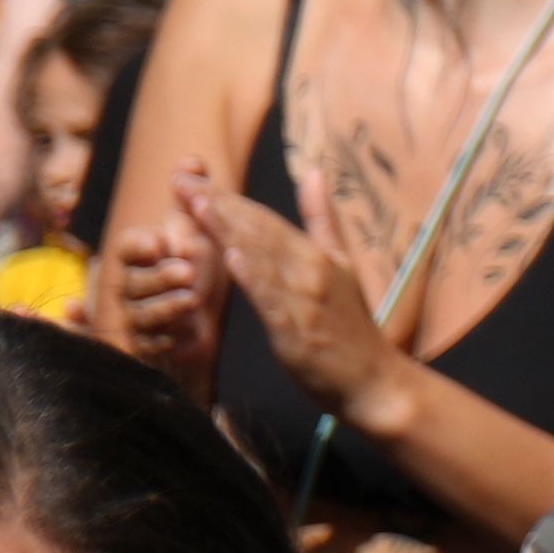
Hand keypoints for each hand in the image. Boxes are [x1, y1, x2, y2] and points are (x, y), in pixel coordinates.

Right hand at [92, 159, 228, 372]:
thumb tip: (191, 159)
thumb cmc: (197, 263)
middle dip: (158, 277)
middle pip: (133, 283)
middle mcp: (131, 286)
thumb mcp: (199, 229)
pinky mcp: (147, 345)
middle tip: (187, 271)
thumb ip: (194, 197)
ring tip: (191, 301)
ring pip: (140, 315)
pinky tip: (181, 335)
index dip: (139, 245)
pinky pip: (148, 345)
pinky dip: (164, 340)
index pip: (128, 246)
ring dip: (164, 308)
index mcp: (140, 255)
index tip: (157, 241)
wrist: (204, 313)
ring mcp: (136, 317)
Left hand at [203, 184, 411, 438]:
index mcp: (317, 253)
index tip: (191, 178)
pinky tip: (232, 258)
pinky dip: (255, 276)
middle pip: (259, 230)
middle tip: (181, 180)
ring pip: (263, 257)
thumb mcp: (341, 264)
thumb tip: (312, 172)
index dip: (227, 197)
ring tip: (198, 204)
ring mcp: (306, 298)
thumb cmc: (350, 327)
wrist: (372, 380)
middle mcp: (312, 268)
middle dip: (217, 204)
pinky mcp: (298, 330)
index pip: (265, 218)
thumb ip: (322, 220)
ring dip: (229, 230)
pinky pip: (273, 299)